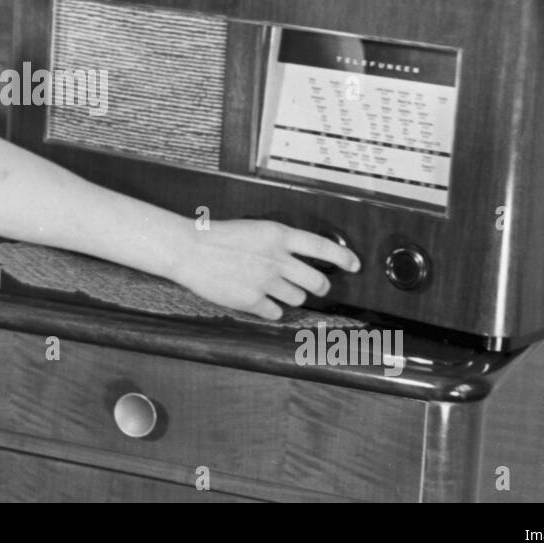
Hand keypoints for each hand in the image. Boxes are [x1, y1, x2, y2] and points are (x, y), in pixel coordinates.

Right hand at [168, 219, 360, 319]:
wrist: (189, 250)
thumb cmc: (218, 237)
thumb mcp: (255, 229)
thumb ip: (279, 243)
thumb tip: (301, 259)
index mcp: (279, 235)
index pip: (323, 247)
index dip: (344, 258)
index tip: (354, 265)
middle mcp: (277, 258)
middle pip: (317, 281)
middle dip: (319, 286)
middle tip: (314, 286)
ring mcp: (266, 281)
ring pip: (298, 298)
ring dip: (290, 296)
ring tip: (272, 288)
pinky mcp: (252, 300)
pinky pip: (275, 312)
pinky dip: (270, 309)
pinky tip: (258, 300)